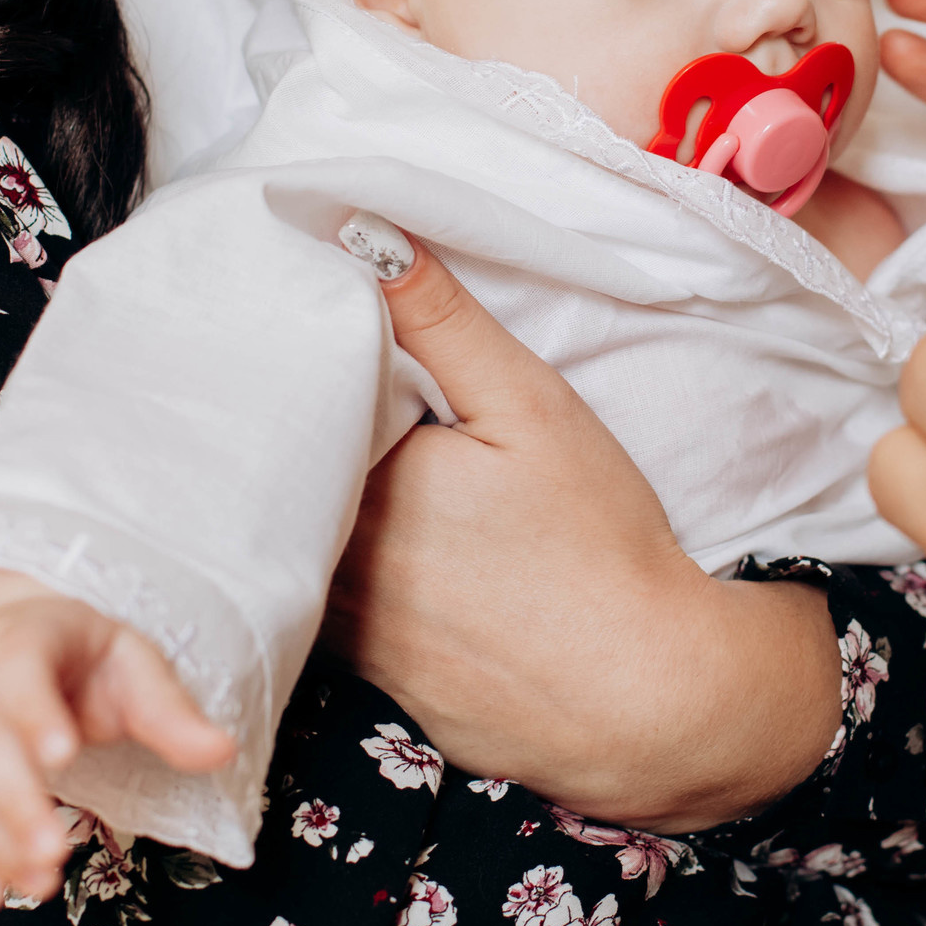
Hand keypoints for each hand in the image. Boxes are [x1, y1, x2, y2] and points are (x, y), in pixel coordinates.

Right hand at [0, 566, 233, 910]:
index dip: (33, 712)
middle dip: (11, 804)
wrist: (7, 641)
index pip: (17, 670)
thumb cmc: (80, 661)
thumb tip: (221, 751)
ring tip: (37, 883)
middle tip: (54, 855)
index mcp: (18, 639)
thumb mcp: (133, 667)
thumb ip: (169, 712)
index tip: (65, 756)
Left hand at [323, 231, 841, 832]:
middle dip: (290, 440)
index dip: (295, 373)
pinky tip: (383, 558)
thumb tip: (357, 229)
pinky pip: (321, 613)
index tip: (302, 335)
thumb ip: (441, 319)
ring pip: (290, 550)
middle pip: (278, 484)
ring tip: (348, 472)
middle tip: (316, 393)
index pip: (286, 410)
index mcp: (362, 485)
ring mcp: (345, 637)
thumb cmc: (600, 543)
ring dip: (300, 512)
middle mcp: (330, 567)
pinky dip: (332, 577)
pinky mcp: (370, 686)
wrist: (647, 696)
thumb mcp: (530, 405)